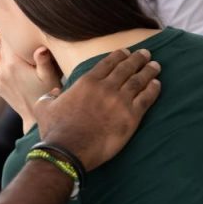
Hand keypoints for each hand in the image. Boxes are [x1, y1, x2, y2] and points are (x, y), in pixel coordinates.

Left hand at [0, 32, 61, 127]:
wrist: (36, 119)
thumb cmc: (48, 94)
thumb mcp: (50, 77)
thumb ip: (45, 61)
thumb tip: (41, 49)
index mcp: (13, 64)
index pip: (8, 38)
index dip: (12, 28)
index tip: (18, 21)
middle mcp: (2, 70)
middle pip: (2, 46)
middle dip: (10, 39)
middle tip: (16, 31)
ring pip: (1, 56)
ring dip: (9, 52)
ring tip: (20, 50)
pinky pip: (1, 68)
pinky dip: (8, 64)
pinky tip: (19, 65)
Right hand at [35, 48, 160, 171]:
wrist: (68, 151)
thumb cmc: (55, 130)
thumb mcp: (44, 107)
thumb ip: (49, 96)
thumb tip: (54, 93)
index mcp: (87, 82)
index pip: (108, 63)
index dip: (119, 55)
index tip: (127, 52)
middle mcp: (105, 87)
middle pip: (126, 68)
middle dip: (137, 59)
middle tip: (146, 54)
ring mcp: (120, 101)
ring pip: (139, 80)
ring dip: (148, 71)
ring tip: (155, 66)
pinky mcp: (131, 117)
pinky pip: (146, 99)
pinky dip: (153, 89)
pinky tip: (157, 84)